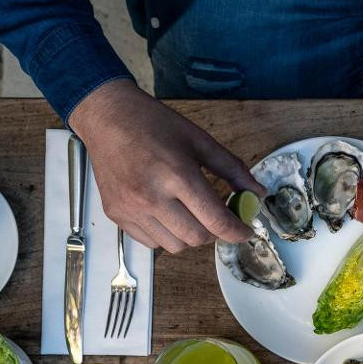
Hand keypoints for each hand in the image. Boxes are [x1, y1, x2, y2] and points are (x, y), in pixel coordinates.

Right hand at [68, 79, 258, 251]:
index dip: (238, 232)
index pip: (216, 221)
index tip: (245, 231)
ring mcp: (131, 208)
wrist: (106, 117)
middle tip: (215, 216)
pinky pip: (151, 242)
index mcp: (177, 175)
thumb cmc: (153, 124)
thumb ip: (232, 169)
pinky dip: (165, 235)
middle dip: (214, 232)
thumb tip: (256, 193)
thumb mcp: (199, 140)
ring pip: (175, 246)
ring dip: (189, 235)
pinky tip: (166, 213)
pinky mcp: (116, 214)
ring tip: (188, 212)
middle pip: (197, 238)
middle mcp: (151, 196)